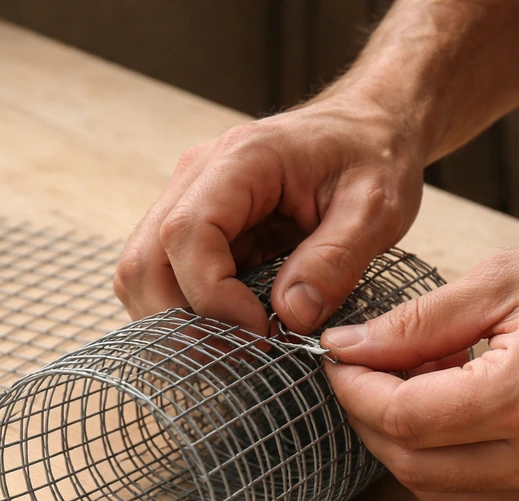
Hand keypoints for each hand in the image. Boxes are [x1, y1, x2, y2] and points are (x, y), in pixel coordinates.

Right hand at [114, 93, 425, 334]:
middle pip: (145, 261)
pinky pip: (165, 278)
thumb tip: (289, 317)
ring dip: (176, 324)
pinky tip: (230, 331)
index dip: (213, 296)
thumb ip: (335, 261)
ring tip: (235, 348)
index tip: (263, 331)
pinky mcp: (194, 227)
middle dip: (182, 324)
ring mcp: (187, 200)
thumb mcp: (376, 208)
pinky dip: (186, 314)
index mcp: (241, 160)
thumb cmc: (372, 158)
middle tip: (243, 354)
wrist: (367, 128)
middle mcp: (198, 176)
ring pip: (142, 275)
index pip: (187, 234)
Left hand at [321, 213, 518, 500]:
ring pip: (441, 493)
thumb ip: (416, 323)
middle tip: (357, 372)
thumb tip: (349, 347)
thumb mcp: (505, 280)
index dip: (355, 389)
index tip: (338, 358)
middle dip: (368, 419)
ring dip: (401, 448)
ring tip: (399, 389)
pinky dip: (443, 464)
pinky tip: (441, 414)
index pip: (405, 417)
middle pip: (413, 465)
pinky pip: (481, 496)